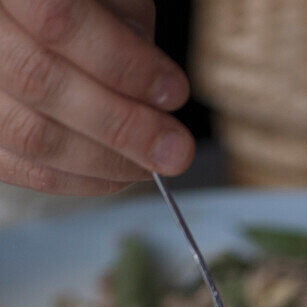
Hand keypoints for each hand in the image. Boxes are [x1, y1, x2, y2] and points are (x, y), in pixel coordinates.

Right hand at [0, 0, 193, 194]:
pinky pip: (21, 169)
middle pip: (40, 82)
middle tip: (175, 149)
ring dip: (104, 160)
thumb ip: (123, 21)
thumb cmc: (71, 6)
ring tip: (151, 164)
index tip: (174, 92)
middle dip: (121, 124)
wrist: (27, 22)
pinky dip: (77, 180)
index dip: (122, 62)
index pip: (58, 18)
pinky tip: (118, 176)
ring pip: (29, 134)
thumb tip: (157, 96)